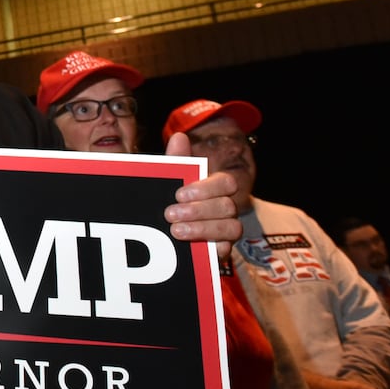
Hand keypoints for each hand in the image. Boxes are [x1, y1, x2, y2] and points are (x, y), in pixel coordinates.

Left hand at [162, 131, 239, 256]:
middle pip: (227, 206)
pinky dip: (211, 248)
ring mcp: (227, 231)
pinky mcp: (221, 252)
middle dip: (198, 210)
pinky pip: (226, 251)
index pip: (226, 183)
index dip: (205, 188)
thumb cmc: (171, 201)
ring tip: (175, 231)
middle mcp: (226, 209)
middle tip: (170, 214)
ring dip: (203, 229)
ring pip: (231, 228)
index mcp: (216, 189)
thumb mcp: (171, 182)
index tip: (179, 194)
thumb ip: (177, 161)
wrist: (158, 234)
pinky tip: (192, 247)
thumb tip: (179, 137)